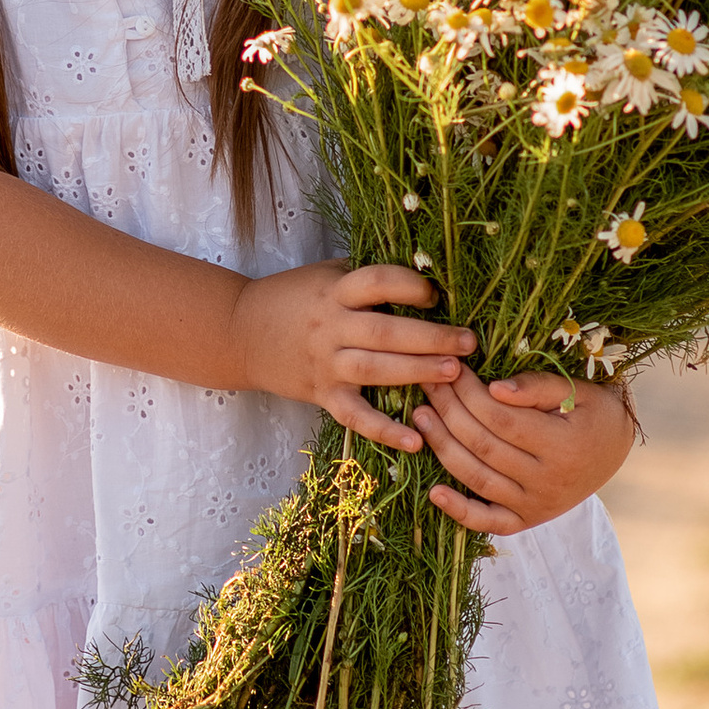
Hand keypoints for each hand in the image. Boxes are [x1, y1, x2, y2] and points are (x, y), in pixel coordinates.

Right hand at [228, 263, 474, 448]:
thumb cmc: (292, 297)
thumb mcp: (325, 274)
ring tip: (455, 374)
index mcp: (335, 291)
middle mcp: (330, 327)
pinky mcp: (322, 395)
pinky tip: (416, 441)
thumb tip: (424, 267)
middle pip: (385, 332)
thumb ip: (363, 276)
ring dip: (417, 373)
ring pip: (375, 371)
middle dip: (431, 337)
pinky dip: (385, 432)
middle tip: (469, 342)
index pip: (376, 282)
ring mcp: (325, 364)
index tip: (435, 294)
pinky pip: (356, 417)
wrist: (239, 332)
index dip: (409, 285)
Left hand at [414, 370, 635, 535]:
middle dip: (450, 411)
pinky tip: (434, 491)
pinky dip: (459, 511)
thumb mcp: (577, 390)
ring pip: (478, 478)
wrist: (613, 451)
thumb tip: (494, 388)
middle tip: (428, 383)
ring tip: (421, 417)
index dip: (470, 393)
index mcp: (564, 445)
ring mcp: (536, 505)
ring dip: (443, 447)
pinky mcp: (526, 520)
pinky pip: (487, 522)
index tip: (450, 368)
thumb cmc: (594, 412)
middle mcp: (549, 481)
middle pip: (484, 445)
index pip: (501, 418)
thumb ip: (537, 387)